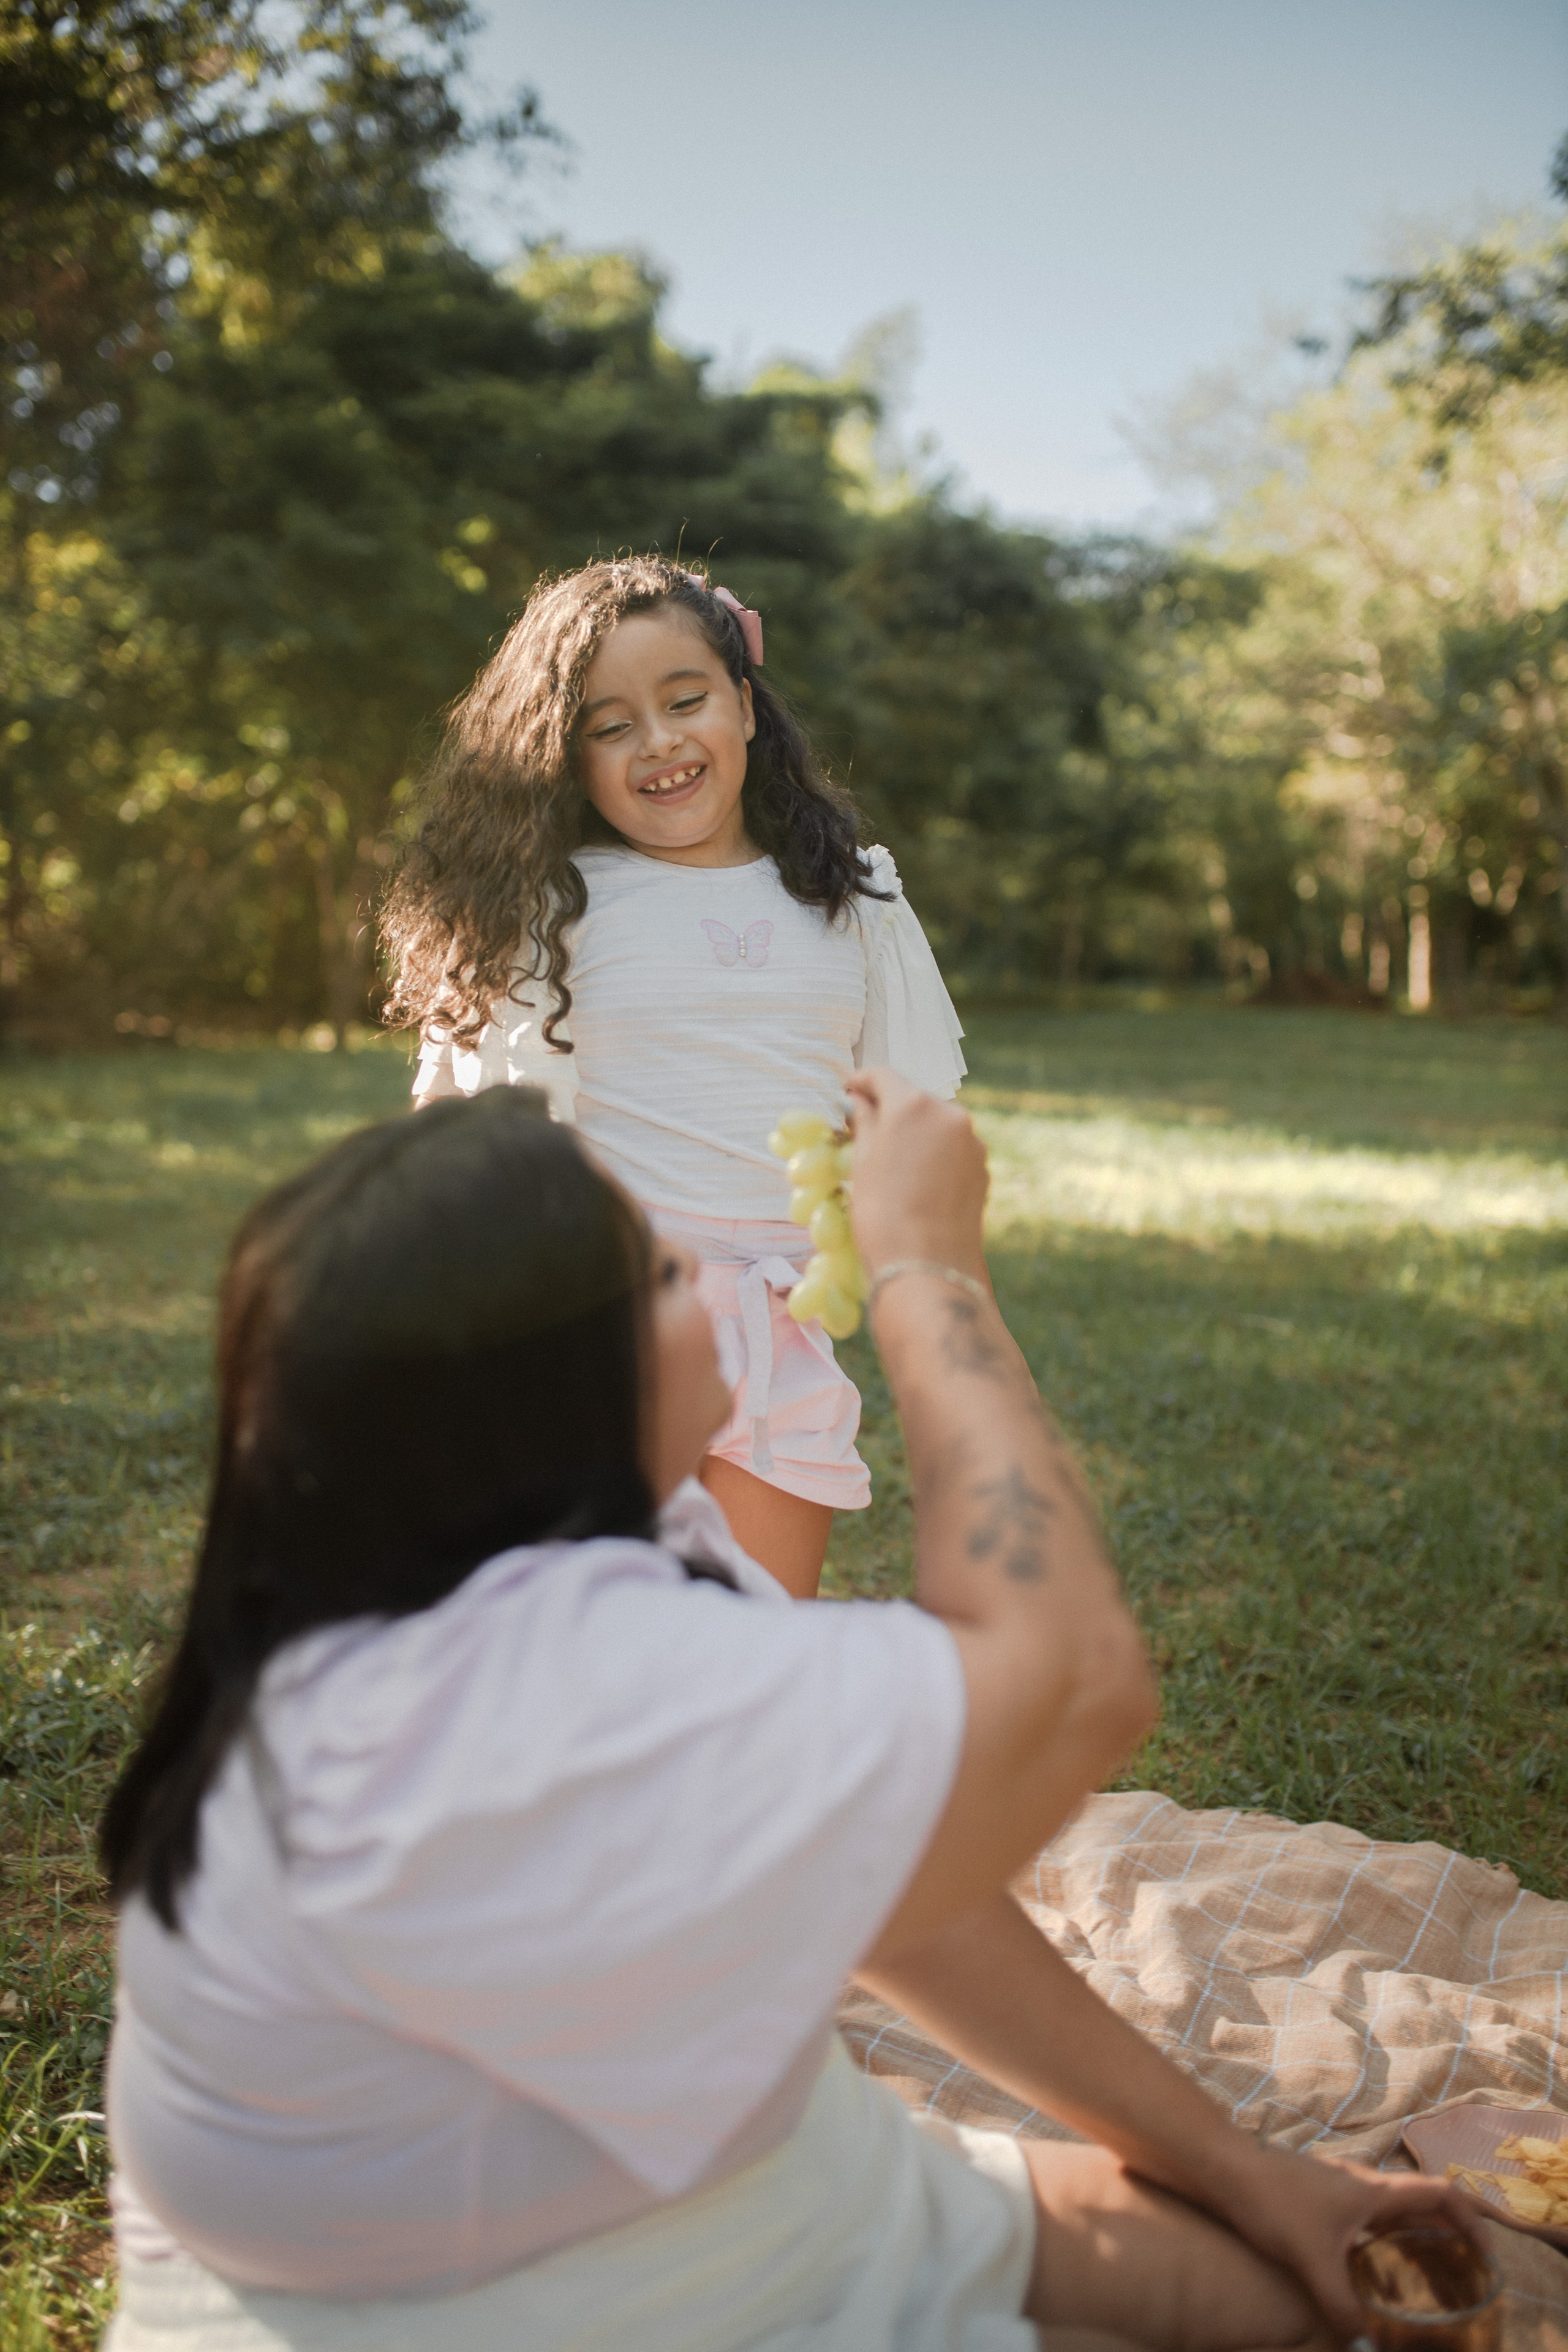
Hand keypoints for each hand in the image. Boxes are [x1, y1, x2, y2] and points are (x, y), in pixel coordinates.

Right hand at [844, 1068, 988, 1284]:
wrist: (927, 1267)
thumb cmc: (881, 1213)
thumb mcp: (862, 1162)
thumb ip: (864, 1122)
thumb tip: (861, 1102)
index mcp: (914, 1104)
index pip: (882, 1076)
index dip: (860, 1082)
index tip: (847, 1093)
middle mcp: (949, 1114)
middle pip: (913, 1099)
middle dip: (889, 1110)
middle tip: (864, 1130)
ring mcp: (971, 1142)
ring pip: (935, 1125)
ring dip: (914, 1134)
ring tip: (892, 1162)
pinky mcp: (982, 1168)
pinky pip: (951, 1150)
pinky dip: (933, 1156)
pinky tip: (916, 1182)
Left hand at [1209, 2136, 1486, 2340]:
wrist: (1222, 2167)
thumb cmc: (1272, 2201)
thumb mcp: (1312, 2260)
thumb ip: (1342, 2306)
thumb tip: (1364, 2347)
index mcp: (1375, 2192)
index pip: (1442, 2194)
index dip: (1473, 2220)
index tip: (1487, 2255)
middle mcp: (1363, 2185)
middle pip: (1422, 2202)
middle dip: (1450, 2233)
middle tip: (1465, 2273)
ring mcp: (1339, 2190)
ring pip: (1392, 2210)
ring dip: (1415, 2235)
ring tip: (1426, 2275)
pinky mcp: (1317, 2200)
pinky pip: (1365, 2219)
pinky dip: (1381, 2239)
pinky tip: (1371, 2269)